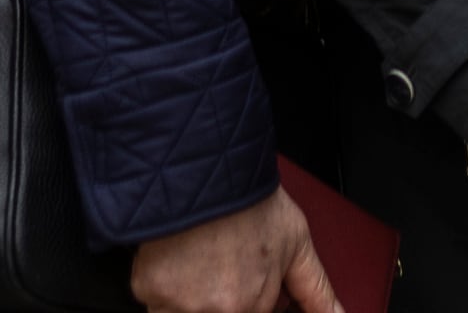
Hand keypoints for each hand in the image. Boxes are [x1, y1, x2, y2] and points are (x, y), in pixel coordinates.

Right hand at [128, 183, 340, 312]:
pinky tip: (176, 256)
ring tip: (198, 260)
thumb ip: (318, 293)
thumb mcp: (297, 245)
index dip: (245, 300)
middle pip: (219, 312)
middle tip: (219, 266)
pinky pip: (154, 299)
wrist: (206, 169)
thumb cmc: (251, 202)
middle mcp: (220, 312)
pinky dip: (162, 283)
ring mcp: (182, 304)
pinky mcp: (149, 291)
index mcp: (254, 306)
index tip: (236, 281)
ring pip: (184, 311)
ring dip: (189, 295)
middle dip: (218, 298)